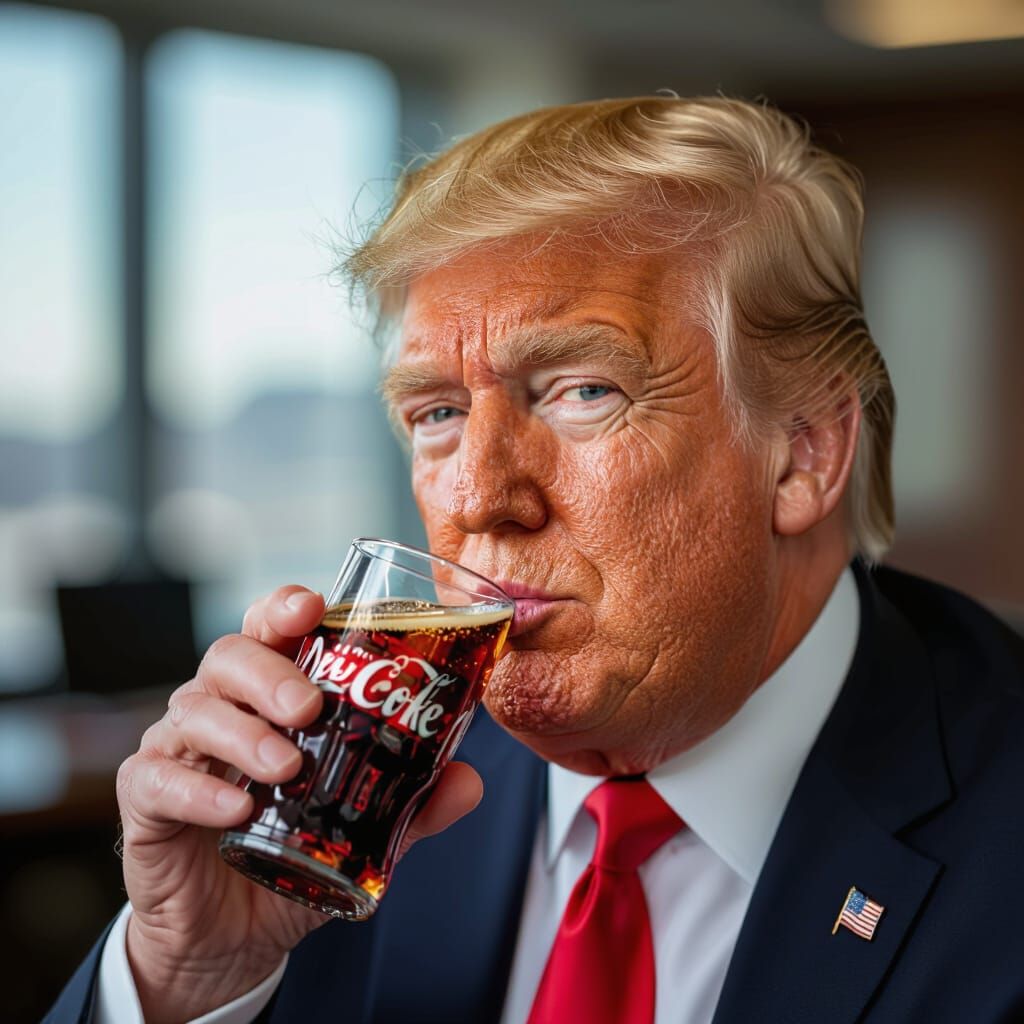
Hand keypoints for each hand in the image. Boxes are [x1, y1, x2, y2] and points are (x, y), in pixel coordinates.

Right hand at [116, 585, 483, 1023]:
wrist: (231, 937)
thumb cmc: (291, 855)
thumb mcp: (361, 830)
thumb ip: (412, 803)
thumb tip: (468, 780)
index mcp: (269, 695)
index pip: (270, 629)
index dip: (285, 607)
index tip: (313, 608)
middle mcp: (220, 707)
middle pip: (230, 656)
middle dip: (270, 673)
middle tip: (310, 707)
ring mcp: (177, 748)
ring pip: (195, 710)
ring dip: (243, 732)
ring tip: (286, 766)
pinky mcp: (146, 798)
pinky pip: (157, 778)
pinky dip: (197, 789)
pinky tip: (235, 809)